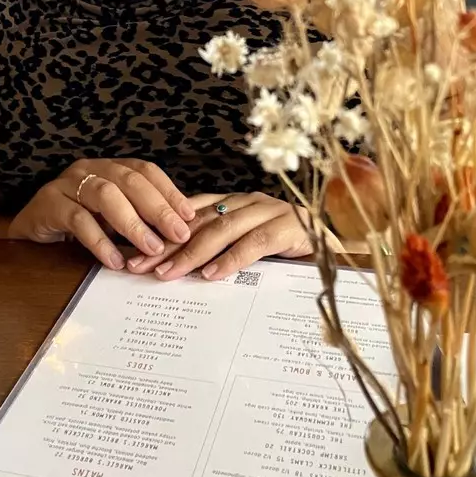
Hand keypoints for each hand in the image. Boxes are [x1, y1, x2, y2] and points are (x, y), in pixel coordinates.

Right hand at [8, 160, 197, 270]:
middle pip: (130, 180)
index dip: (169, 191)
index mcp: (109, 167)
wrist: (31, 230)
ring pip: (105, 195)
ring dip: (132, 223)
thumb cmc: (78, 223)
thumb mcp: (112, 218)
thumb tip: (179, 234)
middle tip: (178, 234)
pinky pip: (78, 220)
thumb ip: (140, 220)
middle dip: (158, 208)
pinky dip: (100, 241)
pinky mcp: (48, 204)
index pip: (145, 171)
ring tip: (151, 248)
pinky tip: (114, 260)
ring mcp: (67, 183)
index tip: (190, 215)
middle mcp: (90, 168)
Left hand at [132, 193, 312, 281]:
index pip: (189, 214)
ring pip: (222, 229)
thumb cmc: (291, 251)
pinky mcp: (290, 227)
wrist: (342, 247)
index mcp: (235, 203)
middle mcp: (249, 202)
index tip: (133, 253)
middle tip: (141, 266)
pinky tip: (212, 274)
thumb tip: (178, 269)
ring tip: (169, 273)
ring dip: (192, 253)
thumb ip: (220, 250)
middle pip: (198, 222)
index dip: (159, 232)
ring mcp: (270, 211)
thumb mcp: (249, 248)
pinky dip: (231, 259)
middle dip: (166, 244)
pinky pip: (254, 242)